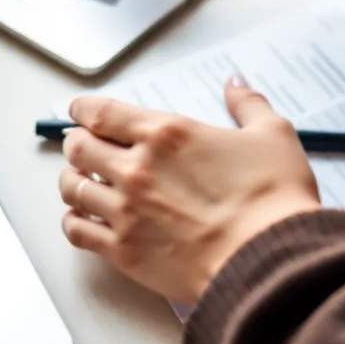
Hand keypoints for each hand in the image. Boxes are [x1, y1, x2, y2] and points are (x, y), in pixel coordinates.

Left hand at [58, 77, 319, 304]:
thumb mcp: (271, 133)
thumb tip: (236, 84)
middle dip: (76, 142)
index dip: (84, 109)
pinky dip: (72, 221)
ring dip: (71, 179)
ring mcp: (126, 211)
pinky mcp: (125, 251)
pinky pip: (78, 232)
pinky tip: (79, 218)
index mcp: (167, 133)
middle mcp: (137, 168)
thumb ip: (248, 104)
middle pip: (80, 147)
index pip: (103, 113)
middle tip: (80, 143)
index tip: (79, 110)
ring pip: (73, 188)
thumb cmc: (273, 197)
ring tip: (77, 179)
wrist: (267, 259)